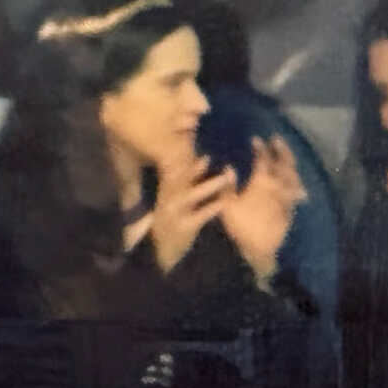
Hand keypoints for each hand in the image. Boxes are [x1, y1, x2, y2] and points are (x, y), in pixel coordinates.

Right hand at [149, 151, 234, 273]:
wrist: (160, 253)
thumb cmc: (172, 220)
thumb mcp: (171, 198)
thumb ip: (183, 178)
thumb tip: (200, 155)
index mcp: (166, 189)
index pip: (173, 165)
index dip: (183, 150)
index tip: (195, 134)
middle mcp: (168, 198)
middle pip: (181, 176)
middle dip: (197, 163)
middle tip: (214, 150)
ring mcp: (175, 213)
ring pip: (192, 195)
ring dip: (210, 185)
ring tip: (227, 176)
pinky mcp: (184, 228)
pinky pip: (200, 216)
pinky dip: (212, 208)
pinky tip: (224, 202)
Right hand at [220, 135, 306, 281]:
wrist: (257, 251)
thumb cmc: (239, 227)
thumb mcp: (227, 205)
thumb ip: (228, 185)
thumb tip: (229, 168)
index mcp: (262, 183)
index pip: (263, 159)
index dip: (260, 148)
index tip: (256, 140)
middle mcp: (279, 187)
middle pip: (284, 164)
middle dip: (281, 150)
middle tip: (277, 140)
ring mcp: (287, 199)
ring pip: (294, 176)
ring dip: (290, 164)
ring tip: (287, 157)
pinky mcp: (291, 210)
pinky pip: (296, 191)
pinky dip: (296, 182)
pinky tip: (295, 184)